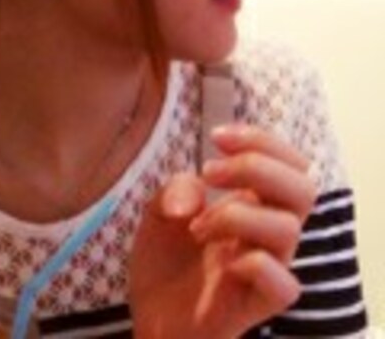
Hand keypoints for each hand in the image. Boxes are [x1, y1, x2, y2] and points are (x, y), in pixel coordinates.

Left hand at [129, 125, 315, 338]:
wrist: (150, 317)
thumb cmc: (165, 261)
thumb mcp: (158, 210)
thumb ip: (175, 188)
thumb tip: (197, 192)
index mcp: (252, 204)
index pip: (288, 163)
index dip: (261, 140)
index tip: (217, 137)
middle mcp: (266, 233)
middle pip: (303, 188)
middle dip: (256, 166)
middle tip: (210, 171)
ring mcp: (264, 268)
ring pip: (289, 228)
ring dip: (236, 213)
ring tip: (196, 226)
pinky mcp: (256, 305)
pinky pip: (283, 283)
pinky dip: (253, 262)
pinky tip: (223, 262)